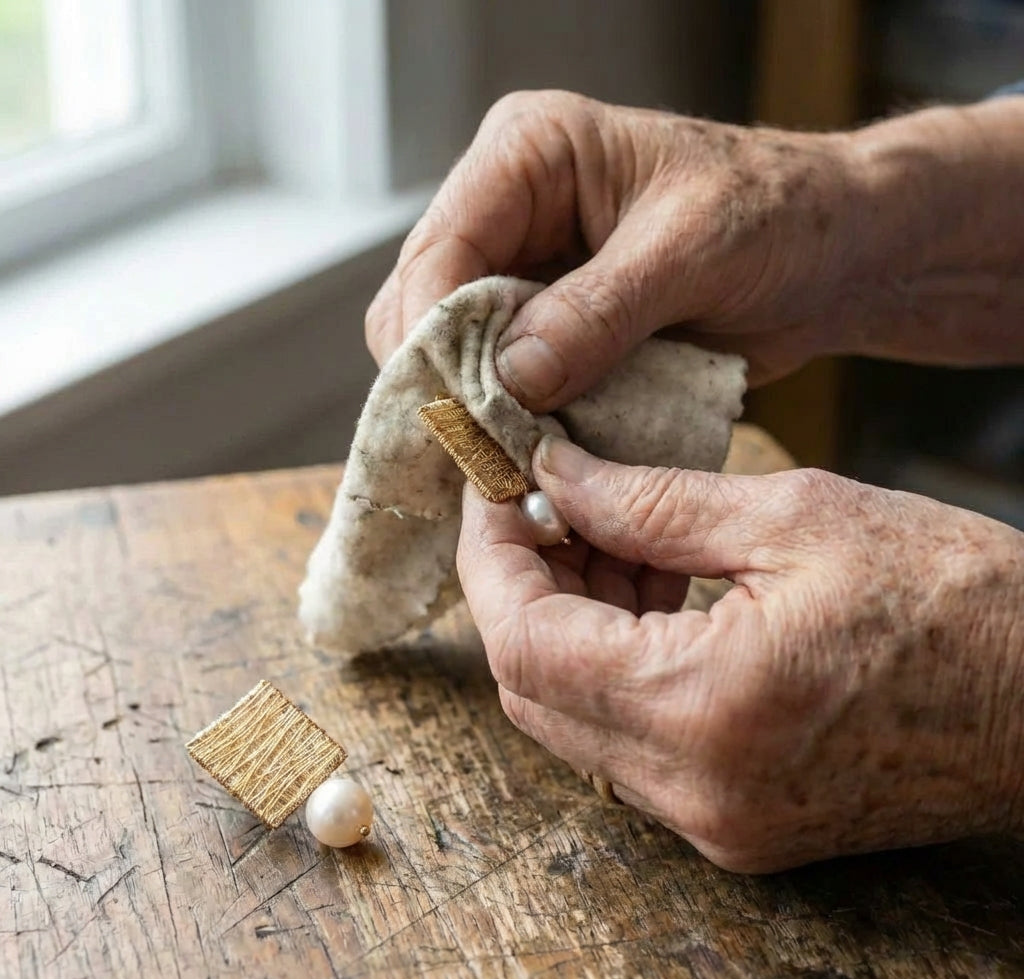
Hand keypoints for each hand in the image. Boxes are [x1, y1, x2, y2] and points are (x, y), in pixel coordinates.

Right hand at [367, 90, 1023, 406]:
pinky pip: (503, 381)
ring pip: (456, 353)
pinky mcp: (552, 328)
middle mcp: (512, 212)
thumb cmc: (779, 216)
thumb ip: (597, 312)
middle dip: (446, 381)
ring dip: (476, 408)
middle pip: (426, 307)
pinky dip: (512, 421)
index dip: (432, 335)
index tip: (453, 411)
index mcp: (532, 156)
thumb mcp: (691, 250)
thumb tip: (509, 377)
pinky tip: (526, 454)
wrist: (834, 253)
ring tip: (501, 461)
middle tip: (477, 451)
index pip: (439, 249)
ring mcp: (529, 274)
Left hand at [456, 436, 1023, 871]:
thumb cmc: (957, 599)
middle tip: (546, 502)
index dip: (490, 557)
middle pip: (532, 687)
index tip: (495, 489)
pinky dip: (614, 661)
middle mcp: (695, 789)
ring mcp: (714, 820)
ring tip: (608, 532)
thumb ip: (649, 502)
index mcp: (704, 709)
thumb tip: (555, 478)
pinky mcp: (735, 821)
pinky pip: (627, 741)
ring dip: (567, 619)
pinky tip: (645, 589)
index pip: (523, 642)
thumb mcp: (794, 517)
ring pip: (573, 716)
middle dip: (521, 584)